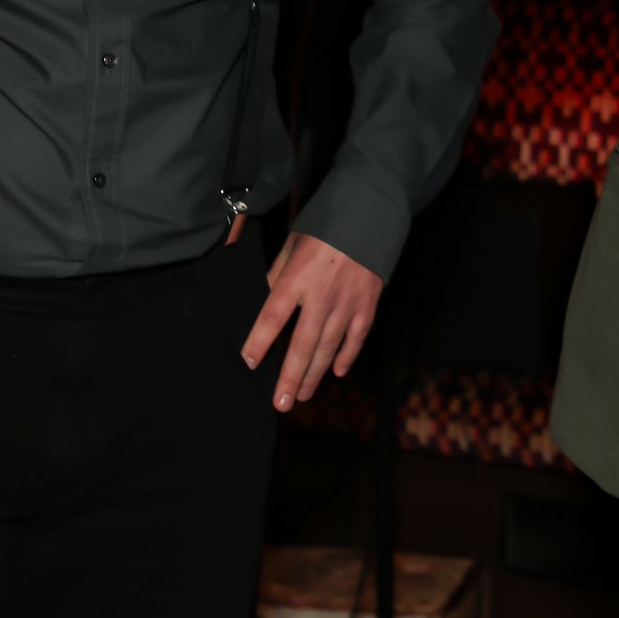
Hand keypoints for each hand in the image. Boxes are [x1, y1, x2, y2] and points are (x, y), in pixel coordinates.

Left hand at [241, 233, 382, 412]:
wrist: (369, 213)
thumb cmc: (325, 227)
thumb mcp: (293, 244)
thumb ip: (279, 274)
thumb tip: (266, 300)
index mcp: (297, 277)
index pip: (272, 317)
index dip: (259, 342)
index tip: (249, 363)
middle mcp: (321, 294)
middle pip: (302, 344)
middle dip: (290, 377)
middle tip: (280, 404)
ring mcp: (347, 302)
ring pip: (328, 347)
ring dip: (314, 375)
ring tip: (302, 396)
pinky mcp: (367, 303)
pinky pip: (356, 337)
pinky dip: (346, 356)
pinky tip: (336, 372)